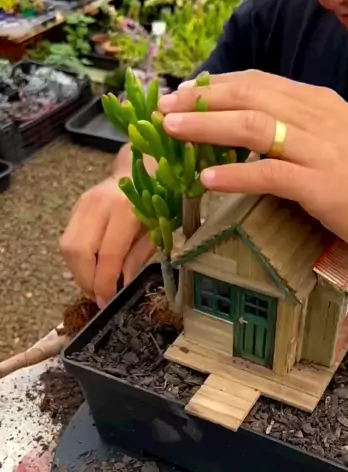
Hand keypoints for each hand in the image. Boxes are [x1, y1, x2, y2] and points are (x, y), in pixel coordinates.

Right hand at [60, 175, 154, 306]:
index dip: (105, 283)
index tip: (108, 301)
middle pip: (79, 252)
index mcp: (126, 210)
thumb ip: (137, 258)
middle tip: (99, 297)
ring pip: (68, 247)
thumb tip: (122, 286)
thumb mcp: (156, 231)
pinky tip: (91, 270)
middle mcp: (99, 205)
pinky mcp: (76, 208)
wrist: (140, 169)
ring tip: (95, 286)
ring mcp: (83, 205)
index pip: (108, 254)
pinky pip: (68, 241)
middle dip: (86, 281)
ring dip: (79, 274)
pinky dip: (77, 261)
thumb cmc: (156, 202)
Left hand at [160, 70, 347, 261]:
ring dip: (205, 127)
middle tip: (161, 109)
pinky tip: (206, 181)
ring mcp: (318, 150)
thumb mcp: (336, 140)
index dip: (216, 85)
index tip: (183, 93)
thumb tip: (255, 135)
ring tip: (170, 132)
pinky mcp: (320, 186)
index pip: (258, 81)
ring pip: (251, 126)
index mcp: (317, 102)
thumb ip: (299, 131)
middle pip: (247, 95)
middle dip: (199, 100)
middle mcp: (315, 116)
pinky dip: (235, 175)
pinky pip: (268, 174)